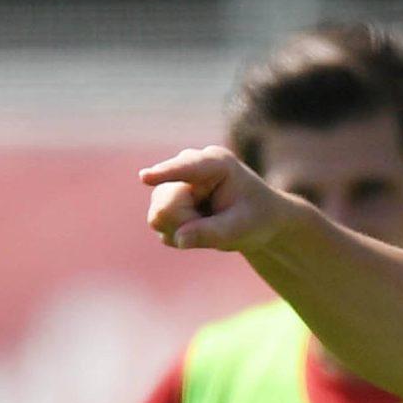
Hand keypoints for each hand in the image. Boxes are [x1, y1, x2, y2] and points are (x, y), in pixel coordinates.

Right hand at [140, 146, 300, 254]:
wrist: (257, 218)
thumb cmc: (256, 217)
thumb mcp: (242, 228)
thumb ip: (213, 233)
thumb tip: (179, 239)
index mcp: (215, 163)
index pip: (185, 168)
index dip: (165, 173)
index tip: (145, 177)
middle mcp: (187, 165)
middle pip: (166, 206)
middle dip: (188, 224)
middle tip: (218, 224)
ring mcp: (172, 181)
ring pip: (160, 217)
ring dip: (186, 229)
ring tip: (211, 223)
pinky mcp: (163, 198)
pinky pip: (161, 226)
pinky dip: (181, 234)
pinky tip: (199, 226)